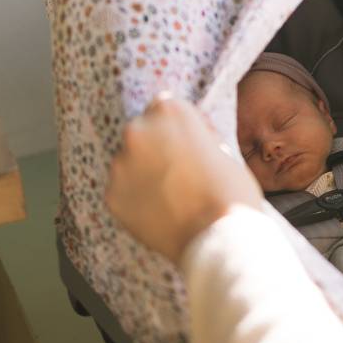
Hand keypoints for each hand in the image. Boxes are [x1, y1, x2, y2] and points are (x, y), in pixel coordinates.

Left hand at [106, 96, 263, 264]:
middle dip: (155, 149)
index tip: (186, 145)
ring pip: (129, 164)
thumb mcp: (223, 149)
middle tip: (178, 174)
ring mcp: (121, 164)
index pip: (163, 107)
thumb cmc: (231, 191)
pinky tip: (159, 213)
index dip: (176, 128)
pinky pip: (123, 192)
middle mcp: (138, 130)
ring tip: (170, 198)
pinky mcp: (112, 195)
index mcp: (170, 111)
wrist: (219, 234)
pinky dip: (136, 200)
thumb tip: (185, 139)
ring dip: (143, 174)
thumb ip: (196, 137)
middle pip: (142, 133)